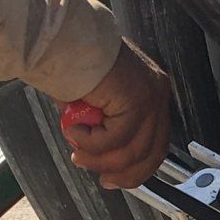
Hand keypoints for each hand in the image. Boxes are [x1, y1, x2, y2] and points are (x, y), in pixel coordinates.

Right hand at [62, 39, 170, 188]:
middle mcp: (156, 94)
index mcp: (150, 92)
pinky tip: (75, 131)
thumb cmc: (73, 63)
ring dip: (101, 159)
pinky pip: (115, 138)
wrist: (64, 39)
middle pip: (151, 153)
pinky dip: (92, 142)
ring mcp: (150, 96)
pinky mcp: (137, 99)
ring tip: (78, 153)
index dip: (135, 169)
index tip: (113, 179)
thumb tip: (100, 155)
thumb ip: (105, 126)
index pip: (155, 143)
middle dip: (123, 172)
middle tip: (100, 177)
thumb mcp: (97, 103)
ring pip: (132, 150)